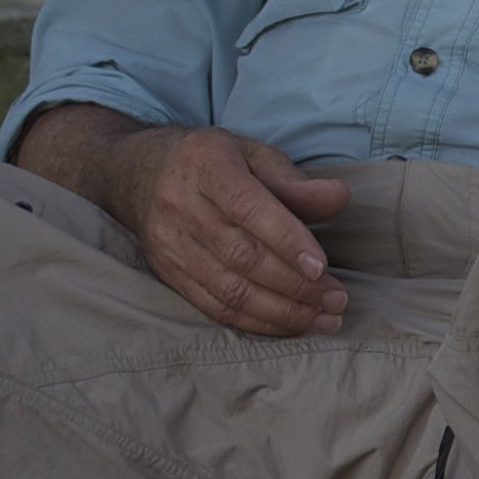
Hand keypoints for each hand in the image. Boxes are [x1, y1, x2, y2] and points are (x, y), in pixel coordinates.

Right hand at [19, 109, 349, 335]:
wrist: (139, 173)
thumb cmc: (211, 162)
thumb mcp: (252, 154)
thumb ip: (295, 181)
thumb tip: (340, 198)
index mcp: (206, 164)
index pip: (247, 208)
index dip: (286, 240)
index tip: (321, 267)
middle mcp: (180, 205)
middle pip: (241, 256)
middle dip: (295, 285)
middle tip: (337, 300)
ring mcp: (169, 244)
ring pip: (229, 289)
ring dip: (282, 312)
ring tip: (323, 319)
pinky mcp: (167, 273)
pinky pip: (214, 307)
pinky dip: (256, 322)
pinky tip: (289, 324)